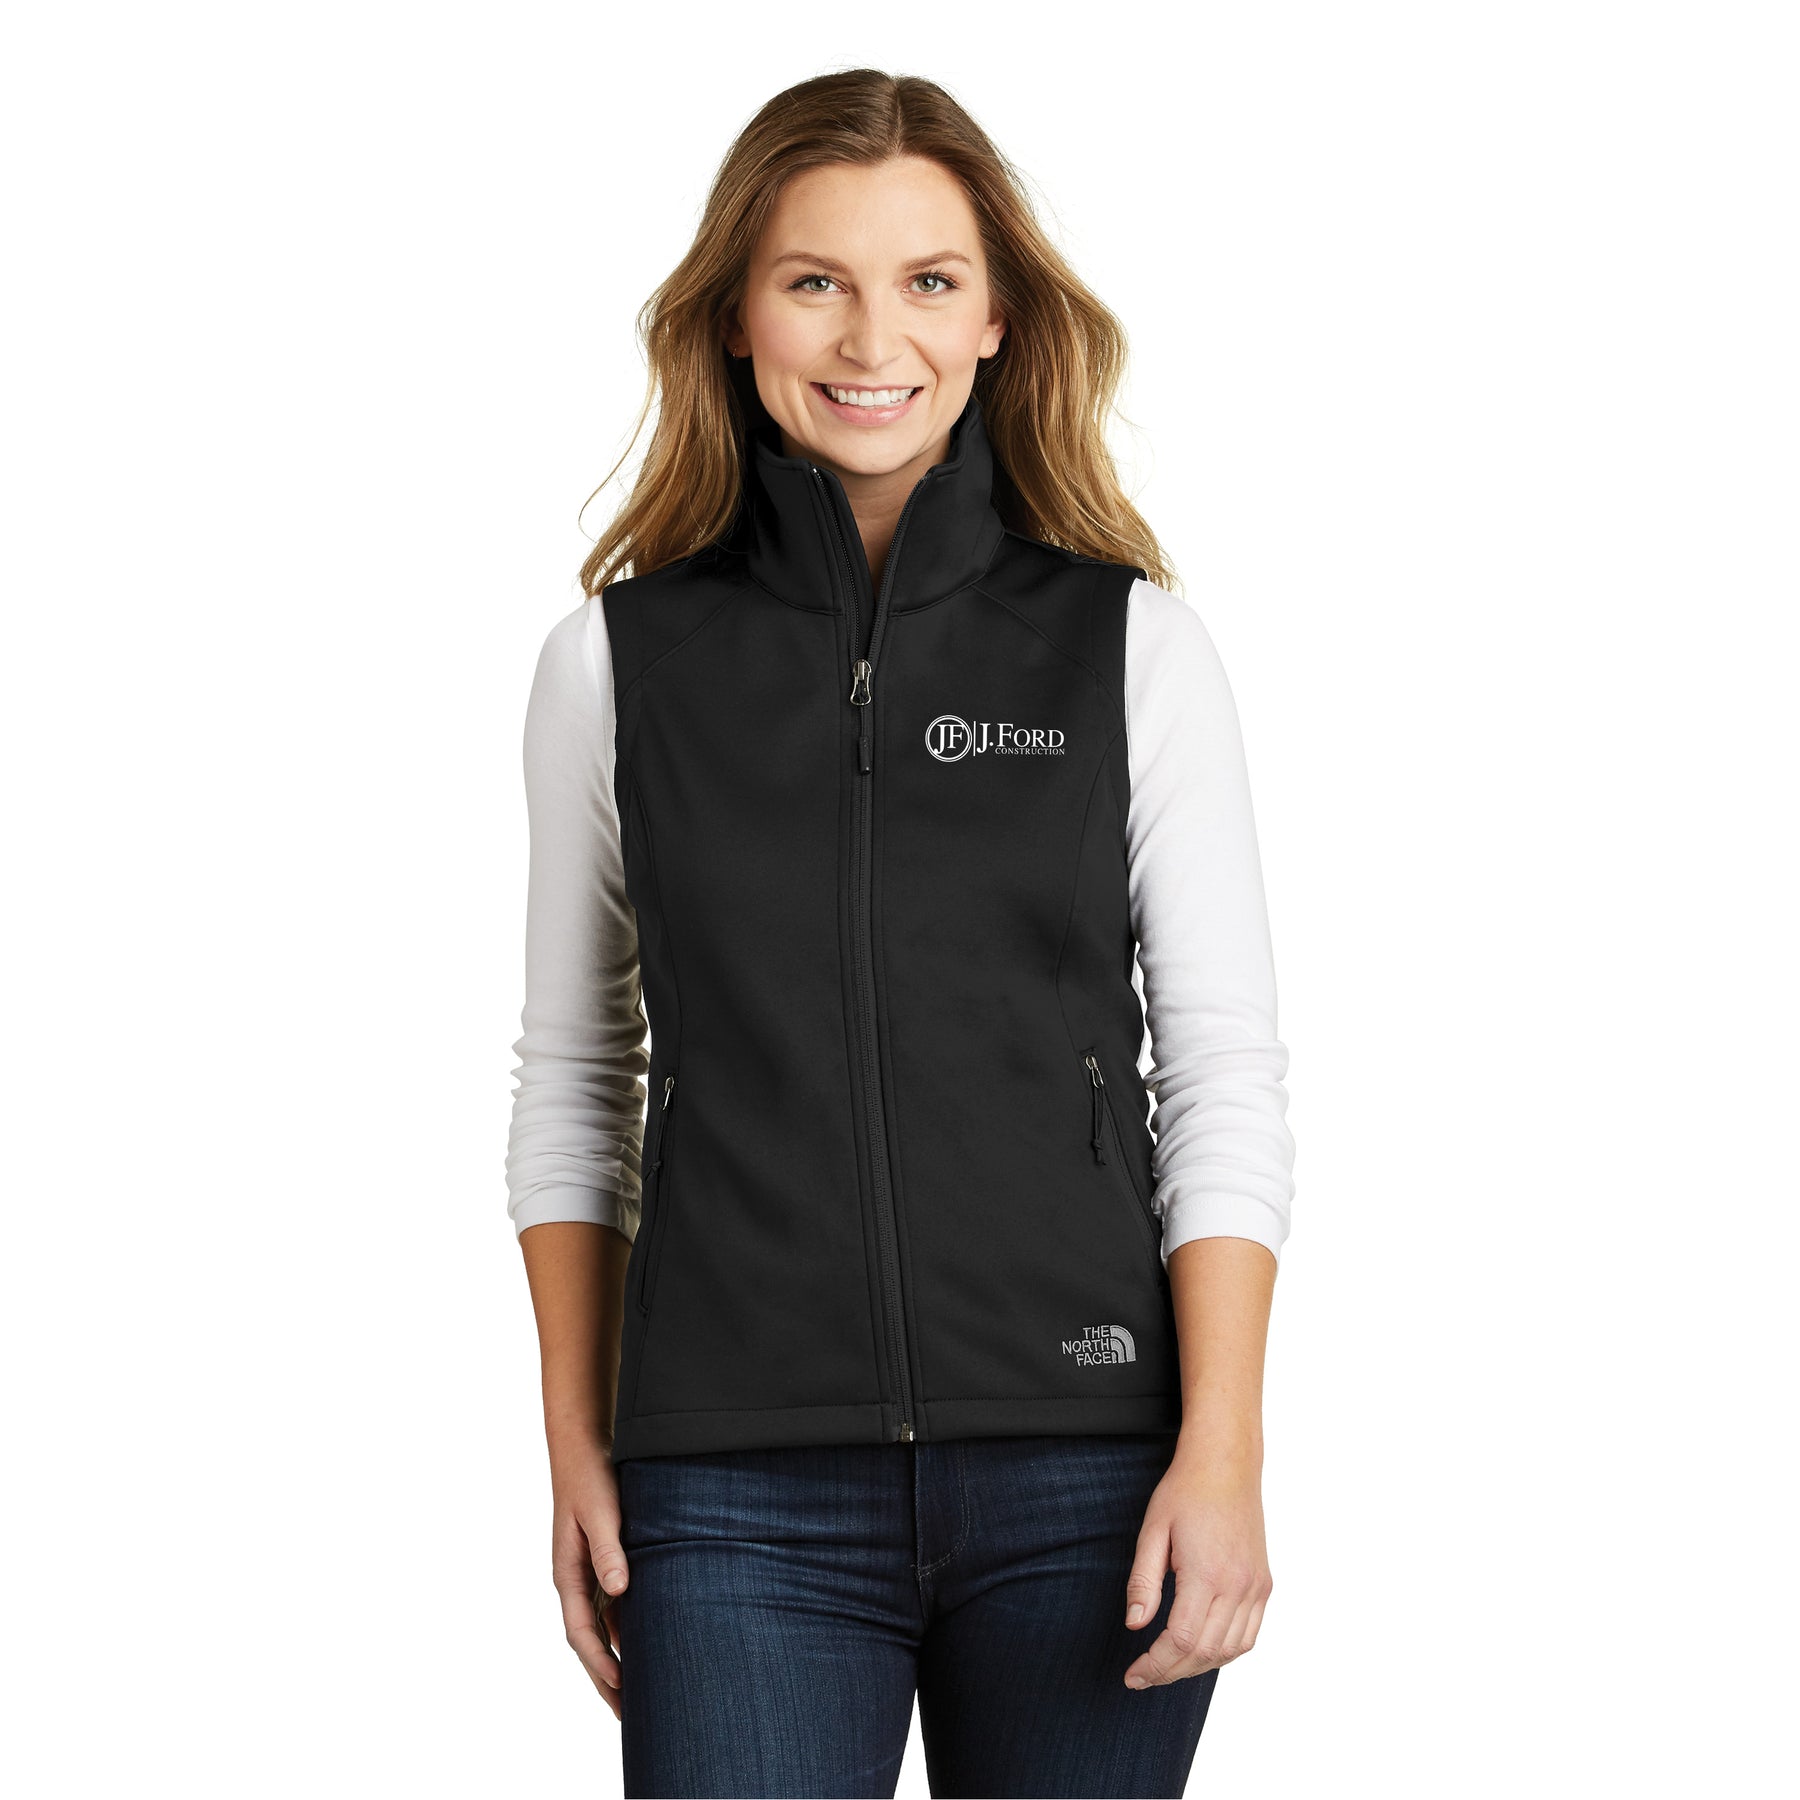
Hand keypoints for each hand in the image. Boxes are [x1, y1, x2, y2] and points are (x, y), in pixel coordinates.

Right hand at [549, 1432, 629, 1717]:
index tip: (621, 1686)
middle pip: (589, 1642)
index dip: (600, 1661)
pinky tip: (648, 1645)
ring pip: (602, 1630)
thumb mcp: (601, 1511)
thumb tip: (618, 1590)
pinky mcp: (604, 1563)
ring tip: (641, 1694)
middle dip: (606, 1679)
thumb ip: (608, 1549)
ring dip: (618, 1659)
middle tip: (629, 1717)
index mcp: (567, 1574)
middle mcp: (575, 1581)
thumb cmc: (591, 1477)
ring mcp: (588, 1575)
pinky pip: (613, 1609)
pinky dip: (626, 1632)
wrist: (584, 1447)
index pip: (581, 1632)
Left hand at [1121, 1446, 1271, 1688]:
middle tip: (1144, 1676)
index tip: (1133, 1675)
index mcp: (1207, 1573)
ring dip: (1198, 1666)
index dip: (1156, 1665)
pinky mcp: (1264, 1584)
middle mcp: (1238, 1586)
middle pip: (1206, 1652)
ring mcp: (1256, 1587)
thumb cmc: (1185, 1492)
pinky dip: (1226, 1652)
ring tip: (1168, 1666)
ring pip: (1231, 1650)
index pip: (1182, 1640)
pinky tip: (1202, 1650)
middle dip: (1171, 1672)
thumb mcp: (1153, 1530)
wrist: (1226, 1465)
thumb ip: (1143, 1581)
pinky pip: (1249, 1635)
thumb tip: (1135, 1624)